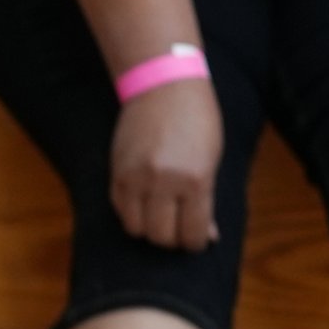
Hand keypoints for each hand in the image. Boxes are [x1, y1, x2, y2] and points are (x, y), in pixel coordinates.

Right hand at [110, 80, 222, 250]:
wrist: (163, 86)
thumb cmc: (196, 120)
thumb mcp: (211, 160)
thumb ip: (206, 199)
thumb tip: (207, 234)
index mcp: (196, 180)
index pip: (192, 233)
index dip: (195, 242)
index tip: (196, 239)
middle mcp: (164, 182)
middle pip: (162, 236)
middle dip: (172, 239)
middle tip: (177, 230)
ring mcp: (137, 177)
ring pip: (137, 229)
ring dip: (149, 230)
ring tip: (158, 218)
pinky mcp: (117, 172)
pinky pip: (120, 209)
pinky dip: (132, 214)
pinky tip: (143, 205)